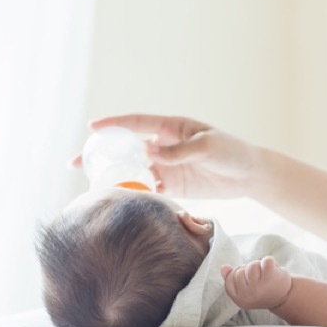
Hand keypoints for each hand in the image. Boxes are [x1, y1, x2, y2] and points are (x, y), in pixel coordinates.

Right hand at [77, 114, 263, 198]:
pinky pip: (147, 190)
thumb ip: (180, 150)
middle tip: (76, 162)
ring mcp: (166, 166)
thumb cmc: (232, 152)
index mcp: (171, 128)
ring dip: (113, 177)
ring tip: (90, 187)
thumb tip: (151, 152)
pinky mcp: (172, 186)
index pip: (137, 124)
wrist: (250, 175)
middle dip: (101, 154)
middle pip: (126, 149)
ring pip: (133, 171)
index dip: (114, 125)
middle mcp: (163, 145)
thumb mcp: (208, 146)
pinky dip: (133, 195)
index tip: (92, 128)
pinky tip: (117, 202)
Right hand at [221, 256, 292, 309]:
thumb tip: (223, 268)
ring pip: (251, 265)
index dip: (237, 274)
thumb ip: (232, 279)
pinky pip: (265, 260)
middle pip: (239, 271)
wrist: (284, 297)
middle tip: (258, 278)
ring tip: (265, 274)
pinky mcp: (270, 278)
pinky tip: (274, 270)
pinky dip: (270, 261)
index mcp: (240, 300)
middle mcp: (248, 296)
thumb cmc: (262, 291)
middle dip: (248, 270)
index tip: (247, 279)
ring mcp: (259, 288)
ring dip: (259, 266)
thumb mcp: (245, 289)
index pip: (229, 279)